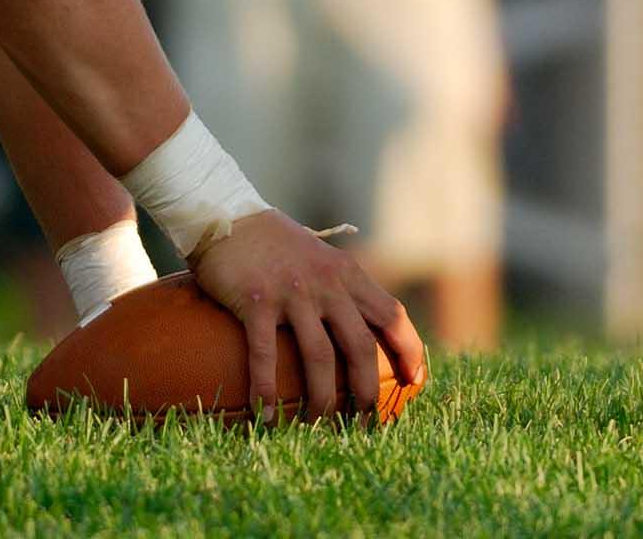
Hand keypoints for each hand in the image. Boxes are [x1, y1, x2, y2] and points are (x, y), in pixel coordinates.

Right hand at [191, 210, 426, 420]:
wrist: (227, 215)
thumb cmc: (275, 245)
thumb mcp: (321, 258)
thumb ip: (343, 287)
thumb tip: (364, 330)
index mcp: (348, 274)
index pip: (393, 315)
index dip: (410, 351)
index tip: (415, 382)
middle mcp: (327, 284)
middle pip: (361, 346)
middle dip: (367, 391)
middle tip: (366, 422)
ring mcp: (292, 293)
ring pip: (319, 358)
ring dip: (322, 399)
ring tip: (319, 426)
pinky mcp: (257, 302)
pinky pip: (266, 355)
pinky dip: (265, 390)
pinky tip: (264, 415)